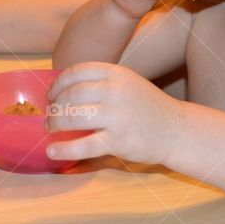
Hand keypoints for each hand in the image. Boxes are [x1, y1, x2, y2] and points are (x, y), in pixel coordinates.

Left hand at [45, 62, 177, 163]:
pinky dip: (64, 150)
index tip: (51, 93)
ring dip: (55, 123)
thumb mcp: (128, 82)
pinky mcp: (117, 141)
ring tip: (50, 128)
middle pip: (72, 94)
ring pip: (73, 117)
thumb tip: (62, 89)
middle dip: (55, 106)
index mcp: (116, 73)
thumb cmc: (147, 106)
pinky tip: (51, 152)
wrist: (175, 130)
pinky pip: (83, 146)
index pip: (77, 71)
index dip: (59, 83)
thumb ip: (101, 81)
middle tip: (49, 114)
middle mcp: (115, 91)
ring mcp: (116, 116)